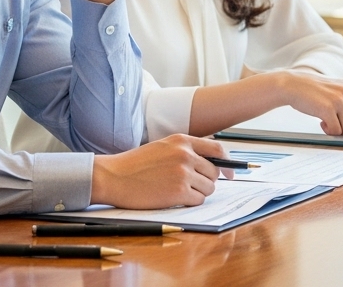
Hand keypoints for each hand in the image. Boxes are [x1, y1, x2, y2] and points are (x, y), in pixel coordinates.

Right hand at [91, 134, 229, 208]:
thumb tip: (211, 165)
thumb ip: (185, 151)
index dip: (227, 163)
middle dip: (206, 181)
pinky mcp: (178, 191)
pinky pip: (198, 200)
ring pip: (208, 188)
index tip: (230, 173)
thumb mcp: (163, 147)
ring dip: (198, 193)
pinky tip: (174, 198)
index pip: (217, 149)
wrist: (113, 176)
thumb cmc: (135, 164)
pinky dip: (190, 202)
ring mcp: (183, 173)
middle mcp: (186, 154)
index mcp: (182, 141)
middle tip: (190, 186)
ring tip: (178, 191)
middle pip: (214, 172)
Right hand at [275, 70, 342, 135]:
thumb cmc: (317, 92)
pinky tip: (321, 121)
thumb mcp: (340, 93)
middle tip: (337, 121)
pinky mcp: (329, 108)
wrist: (294, 85)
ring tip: (326, 119)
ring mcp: (341, 99)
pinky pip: (336, 131)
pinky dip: (328, 131)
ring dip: (337, 130)